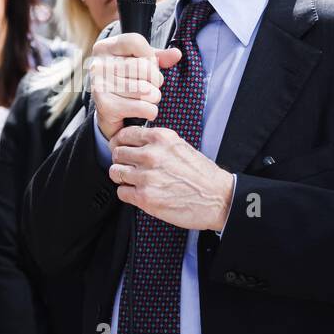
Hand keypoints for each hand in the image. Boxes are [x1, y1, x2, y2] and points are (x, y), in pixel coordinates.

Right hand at [88, 32, 181, 140]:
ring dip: (155, 96)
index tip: (149, 65)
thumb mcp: (140, 61)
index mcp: (104, 48)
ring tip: (149, 97)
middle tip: (152, 85)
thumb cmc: (125, 79)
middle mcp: (98, 65)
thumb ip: (159, 56)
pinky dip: (150, 111)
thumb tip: (176, 54)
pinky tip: (146, 110)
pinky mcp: (105, 106)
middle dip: (156, 79)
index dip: (150, 55)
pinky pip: (142, 107)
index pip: (135, 41)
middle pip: (143, 66)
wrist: (107, 109)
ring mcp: (100, 86)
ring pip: (145, 89)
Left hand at [108, 126, 234, 230]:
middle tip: (129, 168)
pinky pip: (122, 192)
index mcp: (161, 138)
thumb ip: (158, 144)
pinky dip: (128, 193)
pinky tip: (139, 194)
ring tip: (134, 182)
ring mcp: (146, 176)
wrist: (218, 199)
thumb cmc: (203, 175)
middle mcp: (151, 155)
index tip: (123, 149)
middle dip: (121, 161)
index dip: (121, 143)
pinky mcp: (145, 197)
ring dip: (122, 178)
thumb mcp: (181, 147)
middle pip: (117, 153)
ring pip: (115, 172)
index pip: (125, 134)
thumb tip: (137, 145)